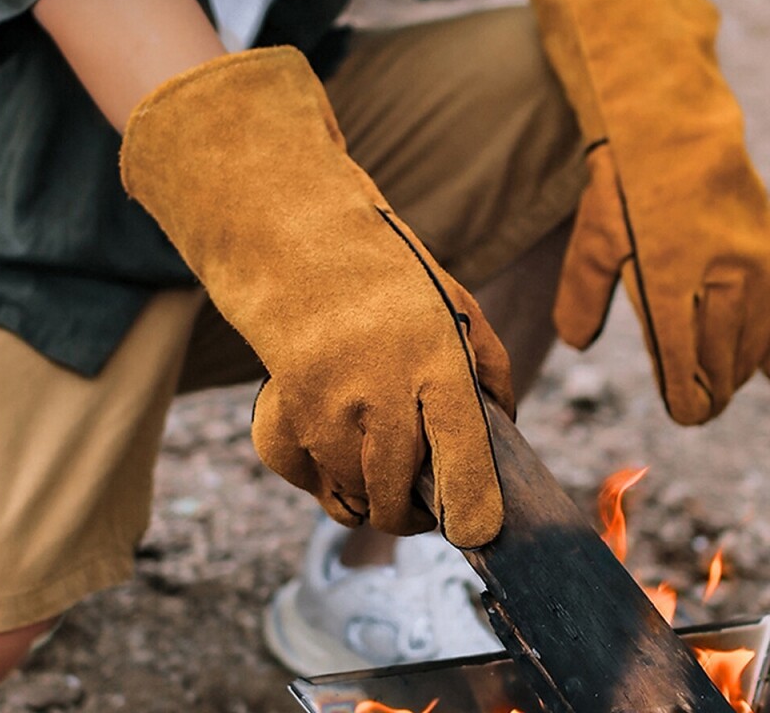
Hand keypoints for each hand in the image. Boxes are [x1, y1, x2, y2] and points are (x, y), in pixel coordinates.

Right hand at [120, 47, 513, 546]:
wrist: (299, 252)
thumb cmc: (389, 281)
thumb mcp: (457, 306)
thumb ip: (489, 370)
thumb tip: (503, 429)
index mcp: (434, 362)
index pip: (462, 461)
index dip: (474, 512)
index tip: (476, 533)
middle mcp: (377, 394)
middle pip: (396, 502)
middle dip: (414, 516)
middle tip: (422, 499)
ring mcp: (321, 411)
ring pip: (351, 502)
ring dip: (370, 498)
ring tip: (379, 463)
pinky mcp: (280, 419)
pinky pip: (307, 485)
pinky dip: (323, 480)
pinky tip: (334, 444)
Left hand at [531, 0, 769, 423]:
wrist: (678, 130)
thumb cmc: (625, 186)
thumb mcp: (592, 240)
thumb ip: (581, 296)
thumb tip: (578, 342)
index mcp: (671, 282)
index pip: (686, 366)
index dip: (688, 400)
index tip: (684, 412)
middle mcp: (721, 278)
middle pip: (725, 364)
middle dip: (712, 392)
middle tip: (699, 404)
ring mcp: (757, 264)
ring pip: (758, 344)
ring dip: (740, 370)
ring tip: (723, 382)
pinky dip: (769, 340)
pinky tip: (760, 355)